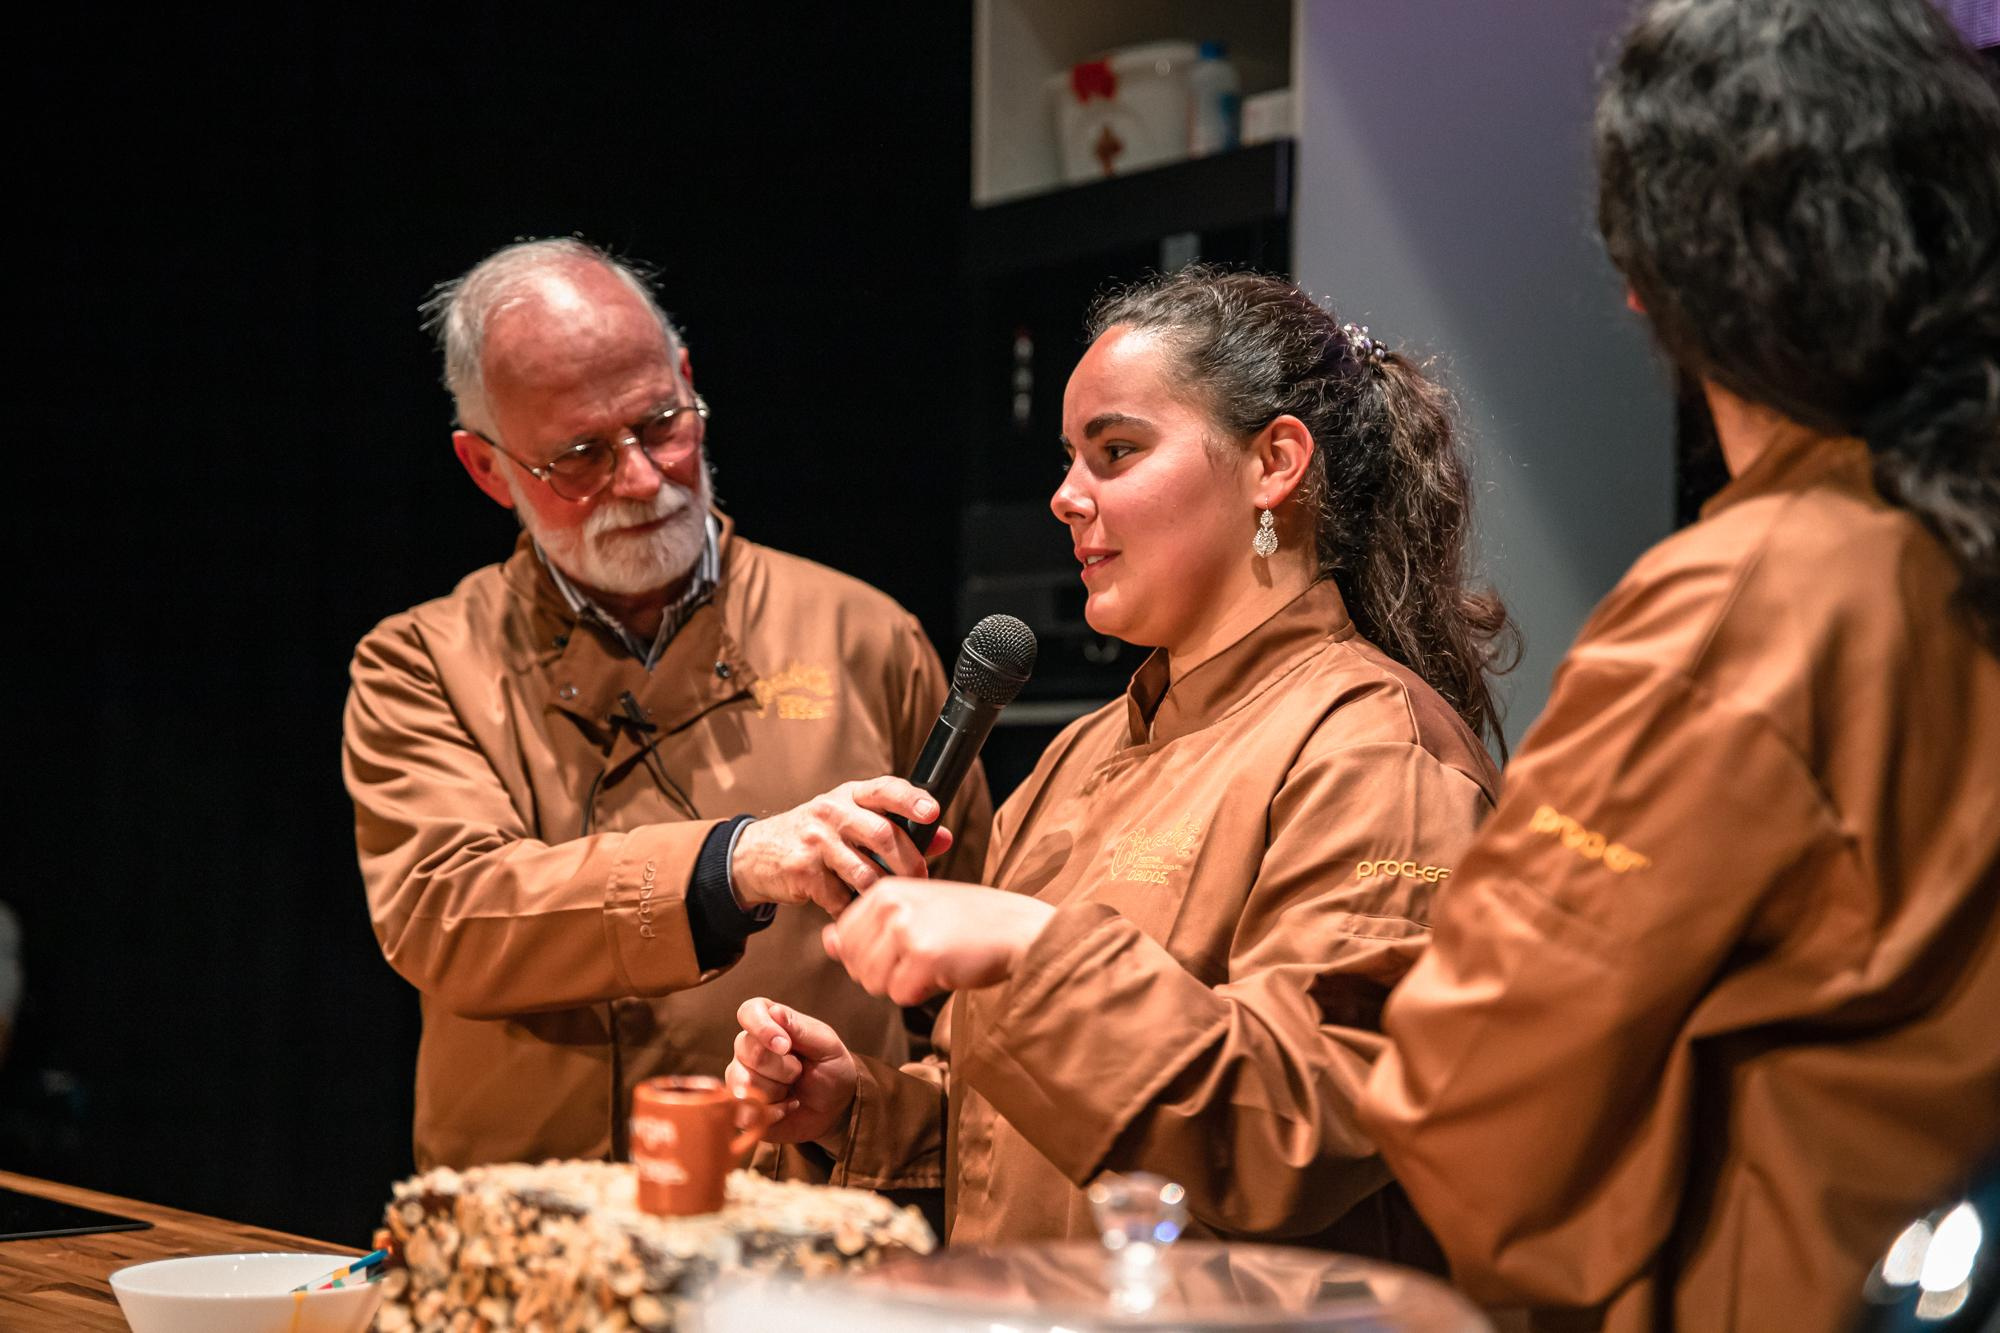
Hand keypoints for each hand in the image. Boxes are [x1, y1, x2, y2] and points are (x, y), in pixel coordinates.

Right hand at [725, 997, 858, 1144]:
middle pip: (748, 1051)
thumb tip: (775, 1011)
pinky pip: (743, 1109)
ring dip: (778, 1091)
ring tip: (791, 1090)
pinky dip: (772, 1112)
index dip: (763, 1028)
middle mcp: (748, 1047)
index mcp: (770, 1023)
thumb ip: (801, 1028)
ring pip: (744, 1083)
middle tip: (800, 1072)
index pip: (749, 1012)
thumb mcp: (827, 1046)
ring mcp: (741, 1077)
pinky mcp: (740, 1106)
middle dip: (783, 1068)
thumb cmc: (831, 1070)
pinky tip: (786, 1107)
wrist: (834, 1109)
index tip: (786, 1046)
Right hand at [731, 777, 956, 916]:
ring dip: (881, 891)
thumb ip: (898, 828)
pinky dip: (851, 908)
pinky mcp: (802, 870)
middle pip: (882, 835)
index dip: (911, 800)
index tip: (932, 813)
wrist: (757, 854)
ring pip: (864, 873)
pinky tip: (851, 907)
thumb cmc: (817, 836)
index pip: (885, 789)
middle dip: (908, 862)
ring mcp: (815, 840)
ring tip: (886, 897)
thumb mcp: (853, 821)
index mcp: (850, 795)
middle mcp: (831, 811)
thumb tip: (943, 837)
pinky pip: (840, 897)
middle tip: (919, 878)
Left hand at [821, 881, 1056, 1004]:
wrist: (1019, 929)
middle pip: (855, 963)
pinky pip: (900, 994)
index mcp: (884, 889)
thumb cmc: (971, 922)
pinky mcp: (922, 956)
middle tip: (923, 956)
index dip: (871, 954)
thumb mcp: (914, 911)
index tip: (906, 944)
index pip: (844, 938)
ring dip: (904, 983)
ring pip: (873, 982)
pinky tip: (947, 970)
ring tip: (935, 961)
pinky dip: (923, 992)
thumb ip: (868, 926)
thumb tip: (828, 942)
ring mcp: (905, 928)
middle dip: (885, 972)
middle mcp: (890, 904)